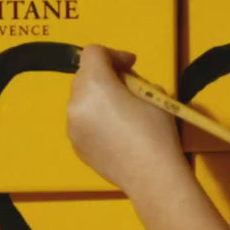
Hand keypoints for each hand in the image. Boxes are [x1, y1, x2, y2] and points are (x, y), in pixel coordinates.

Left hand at [67, 44, 184, 194]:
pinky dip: (95, 119)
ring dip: (98, 98)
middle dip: (103, 75)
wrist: (151, 177)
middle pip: (84, 75)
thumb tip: (123, 82)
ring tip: (120, 112)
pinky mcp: (76, 146)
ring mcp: (72, 127)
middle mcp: (76, 103)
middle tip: (127, 86)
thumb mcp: (153, 94)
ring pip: (81, 100)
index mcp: (95, 84)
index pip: (93, 53)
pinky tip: (115, 134)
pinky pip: (82, 122)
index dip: (114, 54)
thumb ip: (133, 80)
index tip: (131, 65)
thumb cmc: (156, 132)